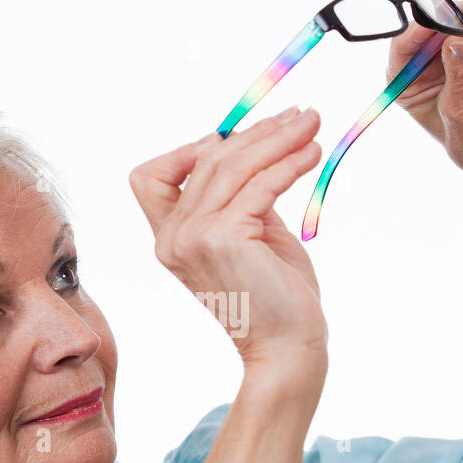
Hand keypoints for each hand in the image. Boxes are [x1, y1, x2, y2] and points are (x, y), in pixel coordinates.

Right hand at [129, 107, 328, 370]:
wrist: (288, 347)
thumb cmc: (276, 297)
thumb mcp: (251, 235)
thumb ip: (241, 197)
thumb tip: (260, 145)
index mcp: (169, 239)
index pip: (150, 177)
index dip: (189, 149)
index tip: (238, 137)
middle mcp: (172, 238)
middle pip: (206, 160)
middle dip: (257, 132)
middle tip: (300, 114)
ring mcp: (192, 238)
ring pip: (233, 165)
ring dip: (278, 139)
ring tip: (312, 124)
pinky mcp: (222, 237)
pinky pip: (259, 185)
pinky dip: (288, 163)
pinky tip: (312, 153)